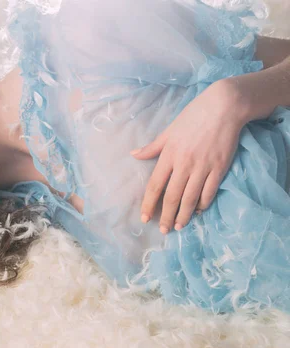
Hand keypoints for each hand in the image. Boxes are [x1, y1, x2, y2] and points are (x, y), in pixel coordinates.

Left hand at [130, 80, 247, 233]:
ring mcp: (202, 167)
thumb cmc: (193, 117)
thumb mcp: (168, 131)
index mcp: (168, 155)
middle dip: (166, 216)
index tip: (145, 218)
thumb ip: (152, 147)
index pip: (154, 185)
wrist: (223, 107)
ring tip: (179, 226)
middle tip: (163, 230)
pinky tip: (198, 211)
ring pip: (190, 198)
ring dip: (184, 215)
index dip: (149, 204)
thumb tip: (133, 155)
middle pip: (172, 196)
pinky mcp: (219, 168)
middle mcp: (183, 164)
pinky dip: (202, 204)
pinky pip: (209, 192)